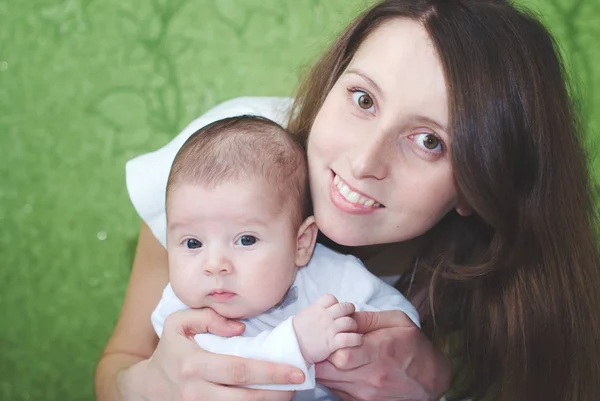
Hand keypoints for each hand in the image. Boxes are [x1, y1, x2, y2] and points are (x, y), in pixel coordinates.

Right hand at [121, 308, 304, 399]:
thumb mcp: (179, 323)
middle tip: (299, 383)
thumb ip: (209, 317)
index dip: (270, 372)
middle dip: (277, 393)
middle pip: (245, 398)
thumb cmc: (169, 350)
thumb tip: (240, 328)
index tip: (295, 371)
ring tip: (289, 393)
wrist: (146, 387)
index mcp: (193, 365)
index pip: (239, 370)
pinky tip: (268, 400)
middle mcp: (196, 392)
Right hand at [293, 294, 361, 363]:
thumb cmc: (296, 332)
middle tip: (349, 317)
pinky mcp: (332, 343)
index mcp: (316, 308)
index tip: (336, 309)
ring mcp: (329, 329)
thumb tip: (323, 308)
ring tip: (352, 330)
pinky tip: (356, 340)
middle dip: (350, 311)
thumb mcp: (304, 315)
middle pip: (345, 307)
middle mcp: (324, 316)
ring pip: (349, 322)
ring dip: (353, 326)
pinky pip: (350, 338)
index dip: (336, 303)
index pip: (331, 298)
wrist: (291, 347)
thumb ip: (316, 310)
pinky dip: (356, 339)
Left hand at [315, 310, 450, 400]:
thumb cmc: (413, 346)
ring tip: (330, 353)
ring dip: (324, 367)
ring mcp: (367, 394)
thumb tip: (343, 317)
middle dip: (321, 355)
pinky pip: (335, 391)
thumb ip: (367, 318)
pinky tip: (338, 368)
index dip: (330, 343)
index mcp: (382, 351)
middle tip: (323, 343)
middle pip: (329, 370)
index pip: (342, 355)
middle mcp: (373, 377)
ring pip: (328, 382)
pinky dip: (332, 379)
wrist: (429, 379)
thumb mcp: (397, 321)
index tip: (330, 334)